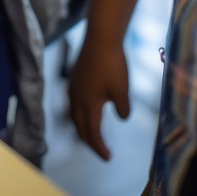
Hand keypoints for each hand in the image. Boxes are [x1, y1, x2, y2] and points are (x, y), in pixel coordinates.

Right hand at [68, 33, 130, 160]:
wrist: (100, 37)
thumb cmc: (113, 65)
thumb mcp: (122, 91)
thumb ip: (123, 109)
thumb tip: (121, 117)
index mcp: (88, 104)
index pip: (92, 133)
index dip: (99, 148)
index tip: (108, 158)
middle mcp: (76, 98)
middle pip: (80, 127)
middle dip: (90, 141)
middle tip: (102, 151)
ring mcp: (73, 87)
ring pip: (75, 115)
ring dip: (84, 128)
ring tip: (93, 134)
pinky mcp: (75, 78)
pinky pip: (75, 104)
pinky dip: (81, 114)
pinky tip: (89, 110)